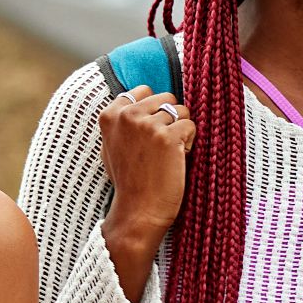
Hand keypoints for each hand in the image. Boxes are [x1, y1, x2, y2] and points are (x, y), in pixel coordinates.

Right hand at [97, 85, 195, 293]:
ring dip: (181, 131)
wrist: (138, 212)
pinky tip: (177, 160)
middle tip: (160, 147)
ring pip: (182, 110)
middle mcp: (127, 115)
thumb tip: (139, 97)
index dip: (154, 110)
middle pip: (166, 97)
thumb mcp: (113, 144)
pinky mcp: (168, 137)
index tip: (149, 134)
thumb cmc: (129, 181)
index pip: (144, 91)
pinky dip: (190, 142)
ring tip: (168, 155)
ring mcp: (147, 125)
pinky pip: (192, 126)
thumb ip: (122, 120)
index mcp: (110, 114)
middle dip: (169, 119)